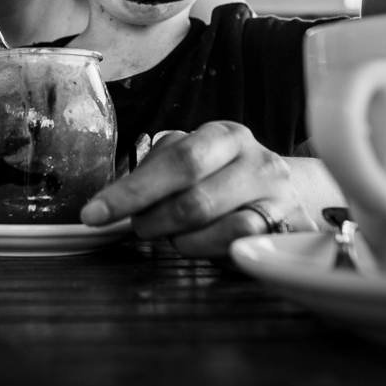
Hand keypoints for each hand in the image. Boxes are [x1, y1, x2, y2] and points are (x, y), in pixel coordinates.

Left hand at [80, 121, 316, 258]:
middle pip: (194, 199)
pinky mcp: (291, 229)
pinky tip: (203, 244)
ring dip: (181, 239)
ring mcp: (278, 195)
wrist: (287, 194)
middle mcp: (256, 159)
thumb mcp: (193, 162)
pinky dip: (210, 250)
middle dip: (155, 220)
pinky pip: (240, 247)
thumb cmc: (224, 178)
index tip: (94, 214)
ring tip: (175, 234)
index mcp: (224, 135)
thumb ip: (155, 173)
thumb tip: (106, 201)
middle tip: (141, 228)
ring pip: (217, 228)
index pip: (175, 161)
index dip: (131, 191)